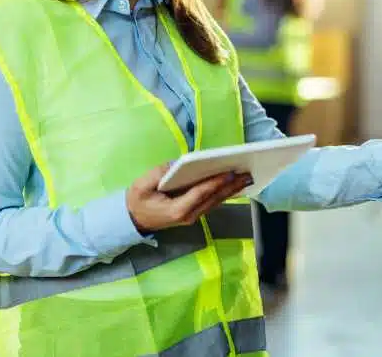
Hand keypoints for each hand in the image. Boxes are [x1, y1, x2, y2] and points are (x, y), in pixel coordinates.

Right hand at [127, 164, 253, 233]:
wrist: (133, 219)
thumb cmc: (137, 201)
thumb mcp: (141, 185)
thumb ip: (159, 173)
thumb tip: (178, 163)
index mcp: (177, 209)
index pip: (200, 193)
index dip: (215, 182)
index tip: (230, 172)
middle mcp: (189, 215)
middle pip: (214, 199)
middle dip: (231, 186)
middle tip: (248, 174)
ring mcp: (192, 216)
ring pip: (216, 202)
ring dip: (231, 190)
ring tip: (246, 179)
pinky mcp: (193, 213)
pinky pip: (212, 202)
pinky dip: (223, 193)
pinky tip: (233, 186)